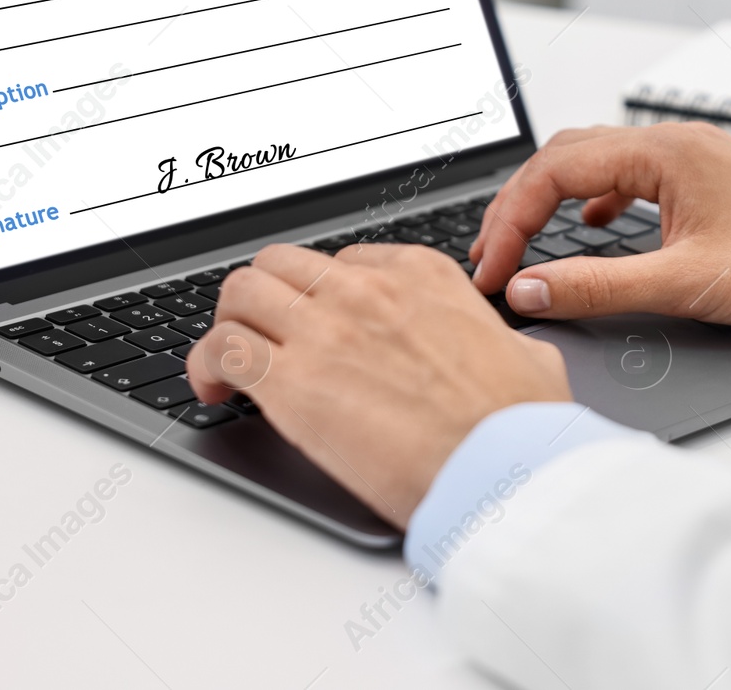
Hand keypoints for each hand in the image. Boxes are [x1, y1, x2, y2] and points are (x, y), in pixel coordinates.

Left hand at [186, 242, 570, 526]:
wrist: (502, 469)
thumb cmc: (518, 425)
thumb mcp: (525, 355)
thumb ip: (496, 341)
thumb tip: (511, 354)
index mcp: (421, 275)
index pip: (344, 262)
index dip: (323, 296)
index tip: (320, 326)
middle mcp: (365, 291)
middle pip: (281, 265)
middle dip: (266, 297)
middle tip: (265, 335)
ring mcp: (324, 331)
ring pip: (241, 292)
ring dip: (230, 323)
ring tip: (231, 361)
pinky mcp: (291, 383)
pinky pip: (222, 347)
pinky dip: (205, 364)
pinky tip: (213, 389)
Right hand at [470, 123, 730, 328]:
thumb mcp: (685, 284)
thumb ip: (598, 287)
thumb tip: (533, 289)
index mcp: (663, 153)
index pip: (553, 171)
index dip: (510, 221)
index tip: (493, 268)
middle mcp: (673, 143)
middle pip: (564, 156)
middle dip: (519, 205)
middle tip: (493, 255)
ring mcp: (690, 157)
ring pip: (594, 162)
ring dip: (551, 200)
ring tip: (525, 242)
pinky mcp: (703, 179)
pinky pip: (628, 175)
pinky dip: (594, 200)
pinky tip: (592, 227)